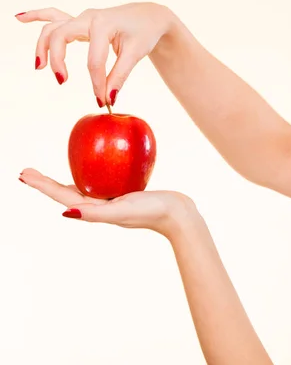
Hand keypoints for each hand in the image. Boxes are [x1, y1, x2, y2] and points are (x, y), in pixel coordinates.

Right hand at [15, 3, 175, 105]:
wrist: (149, 16)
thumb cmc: (144, 33)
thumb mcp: (136, 54)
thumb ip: (120, 76)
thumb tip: (109, 98)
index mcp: (103, 25)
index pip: (94, 60)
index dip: (97, 83)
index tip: (103, 101)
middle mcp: (88, 18)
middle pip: (61, 37)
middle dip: (58, 60)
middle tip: (62, 82)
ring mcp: (82, 18)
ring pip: (53, 28)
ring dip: (43, 46)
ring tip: (40, 67)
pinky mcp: (80, 21)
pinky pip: (54, 17)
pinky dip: (37, 16)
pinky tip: (19, 18)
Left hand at [19, 168, 201, 238]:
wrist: (179, 214)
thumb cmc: (152, 211)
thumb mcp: (123, 210)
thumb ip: (97, 213)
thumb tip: (67, 212)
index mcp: (96, 211)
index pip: (62, 196)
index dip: (42, 185)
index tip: (24, 174)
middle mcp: (101, 206)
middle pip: (67, 192)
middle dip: (47, 184)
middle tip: (28, 171)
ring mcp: (113, 200)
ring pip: (84, 187)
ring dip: (65, 180)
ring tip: (52, 173)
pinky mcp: (126, 194)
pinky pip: (104, 180)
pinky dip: (94, 172)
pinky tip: (98, 164)